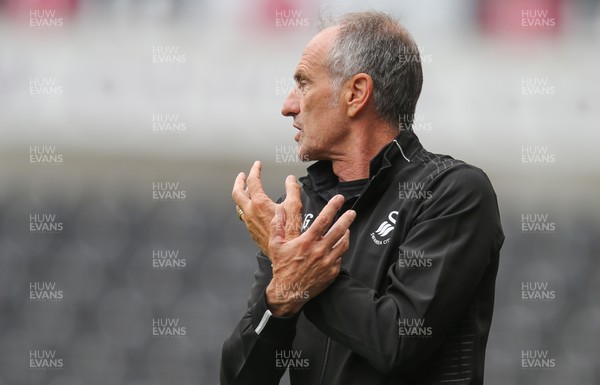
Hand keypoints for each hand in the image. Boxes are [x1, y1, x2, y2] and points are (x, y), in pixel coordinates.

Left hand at [232, 161, 302, 256]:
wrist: (284, 252)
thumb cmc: (291, 231)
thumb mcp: (295, 206)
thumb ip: (292, 189)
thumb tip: (290, 178)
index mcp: (259, 203)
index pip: (253, 181)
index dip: (255, 170)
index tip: (257, 165)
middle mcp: (250, 212)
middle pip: (237, 193)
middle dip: (239, 182)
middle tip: (243, 176)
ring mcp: (249, 223)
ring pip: (239, 206)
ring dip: (241, 195)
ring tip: (246, 191)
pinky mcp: (252, 232)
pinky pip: (244, 216)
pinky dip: (246, 208)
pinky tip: (254, 209)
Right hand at [266, 195, 355, 316]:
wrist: (288, 291)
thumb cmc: (282, 268)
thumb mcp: (276, 244)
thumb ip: (278, 225)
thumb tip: (279, 211)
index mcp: (307, 242)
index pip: (324, 219)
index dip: (333, 207)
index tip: (339, 199)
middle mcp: (319, 251)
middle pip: (339, 230)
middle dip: (347, 219)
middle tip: (352, 213)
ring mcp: (328, 262)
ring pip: (343, 244)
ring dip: (346, 234)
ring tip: (347, 229)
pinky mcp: (332, 272)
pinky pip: (340, 258)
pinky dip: (340, 251)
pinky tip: (338, 247)